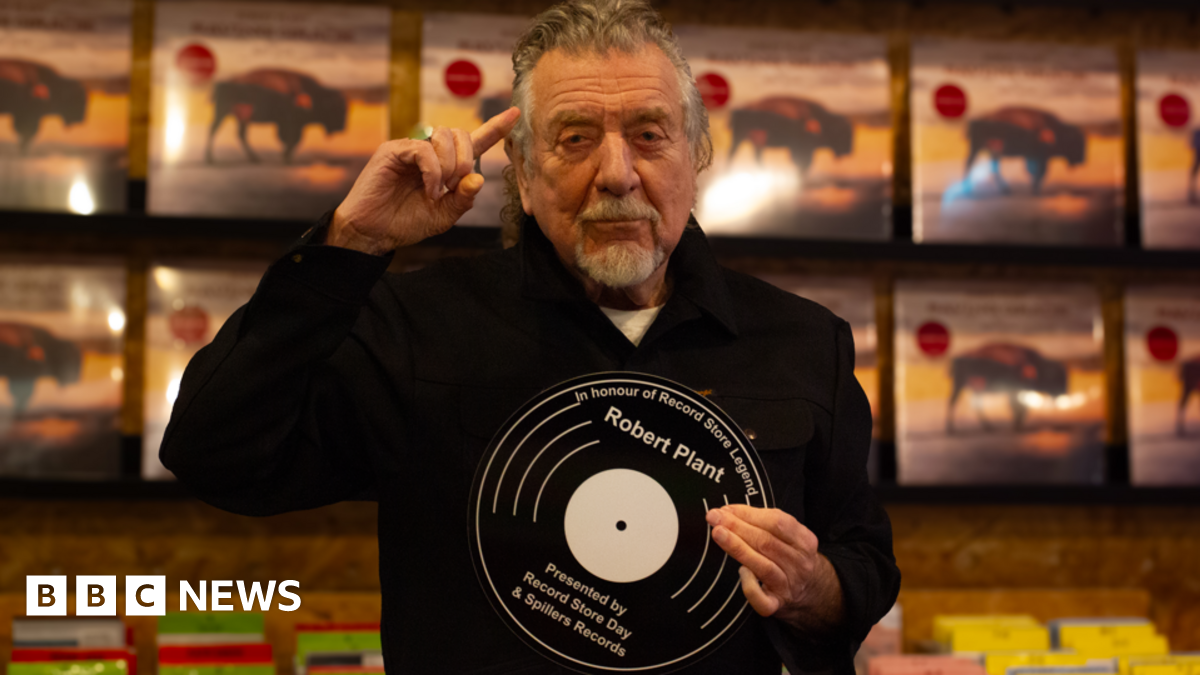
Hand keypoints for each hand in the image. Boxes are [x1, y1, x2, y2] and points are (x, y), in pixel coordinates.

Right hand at [327, 107, 520, 254]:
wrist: (374, 233)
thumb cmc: (406, 223)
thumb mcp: (444, 217)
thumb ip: (463, 199)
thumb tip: (477, 177)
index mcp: (444, 166)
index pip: (474, 142)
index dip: (495, 129)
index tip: (516, 114)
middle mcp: (428, 152)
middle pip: (460, 133)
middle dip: (465, 158)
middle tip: (455, 185)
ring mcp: (410, 148)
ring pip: (443, 137)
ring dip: (449, 166)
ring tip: (438, 191)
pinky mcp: (393, 151)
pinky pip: (423, 150)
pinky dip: (433, 172)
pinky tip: (429, 190)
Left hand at [706, 504, 843, 632]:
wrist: (814, 592)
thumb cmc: (793, 558)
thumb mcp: (790, 537)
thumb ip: (763, 522)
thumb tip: (729, 512)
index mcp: (804, 541)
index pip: (777, 522)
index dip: (749, 514)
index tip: (727, 509)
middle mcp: (799, 563)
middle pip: (766, 542)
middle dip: (737, 527)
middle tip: (714, 517)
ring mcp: (788, 585)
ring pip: (763, 566)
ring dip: (738, 547)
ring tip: (718, 533)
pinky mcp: (777, 604)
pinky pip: (762, 599)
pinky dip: (749, 585)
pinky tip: (740, 572)